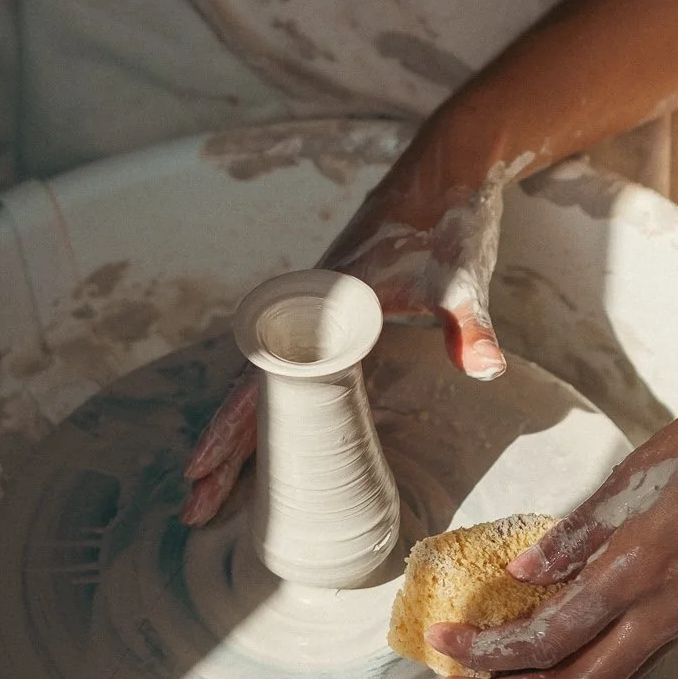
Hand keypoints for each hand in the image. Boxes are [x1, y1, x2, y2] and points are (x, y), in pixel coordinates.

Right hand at [181, 115, 532, 524]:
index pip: (262, 378)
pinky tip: (266, 437)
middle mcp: (307, 308)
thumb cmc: (449, 223)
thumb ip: (469, 326)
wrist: (448, 170)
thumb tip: (485, 371)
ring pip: (260, 379)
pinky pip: (283, 366)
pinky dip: (264, 405)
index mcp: (326, 302)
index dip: (231, 429)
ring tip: (212, 487)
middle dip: (220, 450)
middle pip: (248, 388)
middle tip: (192, 508)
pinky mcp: (330, 311)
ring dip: (238, 432)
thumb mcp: (464, 278)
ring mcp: (314, 310)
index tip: (201, 471)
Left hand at [425, 386, 677, 678]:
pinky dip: (586, 663)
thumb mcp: (644, 469)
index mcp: (637, 571)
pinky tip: (562, 645)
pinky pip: (633, 658)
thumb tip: (526, 565)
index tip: (443, 644)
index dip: (488, 650)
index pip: (547, 635)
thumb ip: (585, 523)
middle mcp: (661, 614)